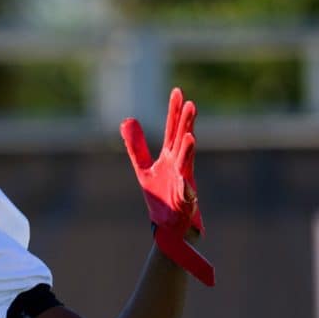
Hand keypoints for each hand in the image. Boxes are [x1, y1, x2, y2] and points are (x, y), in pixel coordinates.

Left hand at [120, 87, 214, 285]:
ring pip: (186, 164)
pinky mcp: (184, 202)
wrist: (169, 226)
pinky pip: (185, 194)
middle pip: (182, 141)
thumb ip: (136, 146)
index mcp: (170, 157)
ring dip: (188, 150)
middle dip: (186, 124)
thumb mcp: (143, 169)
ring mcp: (183, 182)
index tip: (177, 91)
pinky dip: (185, 187)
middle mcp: (179, 166)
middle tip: (190, 104)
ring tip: (190, 136)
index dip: (174, 111)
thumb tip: (127, 120)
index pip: (172, 130)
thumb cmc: (160, 196)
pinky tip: (185, 184)